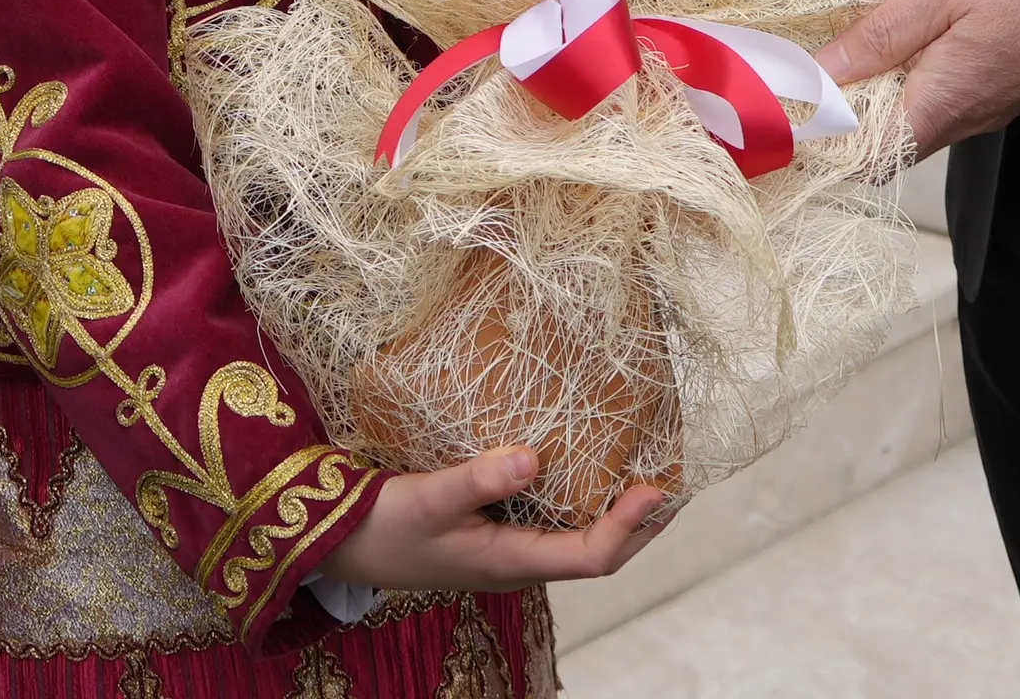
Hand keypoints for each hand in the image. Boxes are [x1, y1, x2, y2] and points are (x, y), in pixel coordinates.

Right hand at [325, 449, 672, 593]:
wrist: (341, 545)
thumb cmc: (384, 526)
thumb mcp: (427, 499)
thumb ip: (478, 480)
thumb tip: (533, 457)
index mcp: (512, 562)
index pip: (591, 555)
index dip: (630, 526)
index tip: (657, 486)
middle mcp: (521, 562)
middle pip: (600, 553)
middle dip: (643, 525)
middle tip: (678, 483)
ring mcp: (510, 551)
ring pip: (581, 539)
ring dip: (619, 515)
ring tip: (646, 474)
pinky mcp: (497, 534)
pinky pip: (556, 522)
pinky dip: (583, 499)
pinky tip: (585, 468)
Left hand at [817, 0, 1019, 156]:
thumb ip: (879, 35)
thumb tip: (821, 71)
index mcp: (942, 103)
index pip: (867, 158)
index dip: (824, 140)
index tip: (792, 105)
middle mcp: (962, 122)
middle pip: (884, 147)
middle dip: (842, 117)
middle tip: (810, 70)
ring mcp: (982, 114)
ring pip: (910, 127)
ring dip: (875, 99)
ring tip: (847, 52)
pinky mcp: (995, 97)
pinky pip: (937, 108)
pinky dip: (907, 87)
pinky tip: (896, 47)